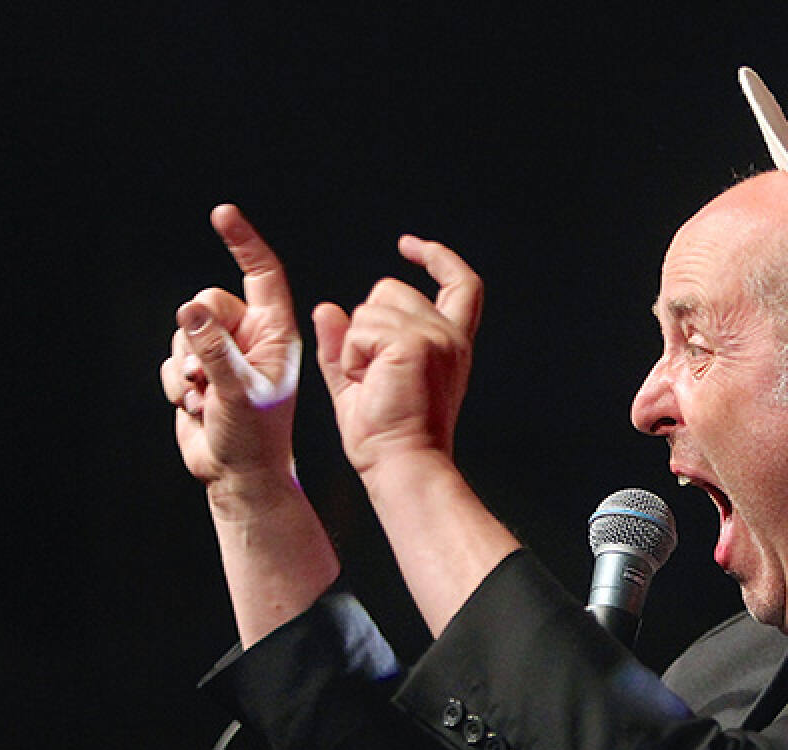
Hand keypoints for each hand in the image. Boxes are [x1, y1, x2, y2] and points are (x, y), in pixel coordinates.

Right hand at [160, 204, 301, 503]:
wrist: (238, 477)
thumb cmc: (254, 439)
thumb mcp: (237, 392)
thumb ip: (213, 349)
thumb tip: (190, 309)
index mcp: (275, 335)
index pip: (262, 276)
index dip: (243, 243)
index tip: (222, 214)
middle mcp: (251, 338)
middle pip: (209, 302)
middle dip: (197, 334)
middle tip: (203, 374)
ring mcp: (223, 354)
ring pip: (185, 329)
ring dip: (185, 366)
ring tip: (205, 397)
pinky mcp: (199, 372)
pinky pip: (172, 357)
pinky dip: (176, 384)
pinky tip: (196, 408)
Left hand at [312, 235, 482, 482]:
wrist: (402, 466)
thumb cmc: (386, 438)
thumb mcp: (358, 384)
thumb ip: (343, 345)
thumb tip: (327, 308)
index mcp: (449, 344)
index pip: (460, 284)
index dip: (437, 257)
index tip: (408, 247)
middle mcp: (449, 336)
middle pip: (389, 289)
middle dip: (364, 325)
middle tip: (372, 377)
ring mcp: (435, 336)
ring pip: (368, 308)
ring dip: (355, 346)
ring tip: (373, 385)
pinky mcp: (414, 343)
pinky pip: (360, 330)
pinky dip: (352, 357)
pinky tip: (369, 383)